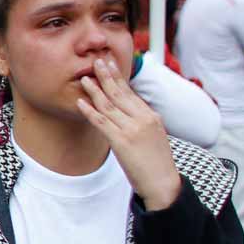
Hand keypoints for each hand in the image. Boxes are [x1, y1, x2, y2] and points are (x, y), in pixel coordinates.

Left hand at [77, 56, 180, 209]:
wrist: (162, 183)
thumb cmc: (156, 163)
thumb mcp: (153, 136)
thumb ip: (141, 123)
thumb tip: (127, 115)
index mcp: (151, 116)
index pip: (131, 93)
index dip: (118, 78)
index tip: (109, 65)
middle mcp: (143, 118)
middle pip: (120, 93)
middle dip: (107, 76)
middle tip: (96, 61)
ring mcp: (132, 129)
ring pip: (109, 105)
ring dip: (95, 90)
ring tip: (84, 78)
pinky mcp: (121, 141)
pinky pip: (102, 123)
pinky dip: (90, 111)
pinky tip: (80, 102)